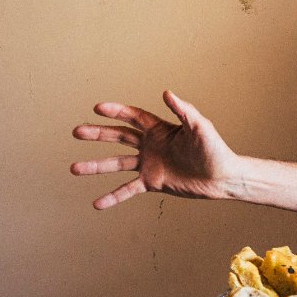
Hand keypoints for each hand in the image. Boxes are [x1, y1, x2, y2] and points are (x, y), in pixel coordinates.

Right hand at [71, 91, 238, 208]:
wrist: (222, 177)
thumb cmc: (214, 149)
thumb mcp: (200, 127)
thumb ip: (184, 110)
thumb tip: (167, 92)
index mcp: (160, 129)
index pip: (133, 117)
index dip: (116, 112)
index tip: (98, 108)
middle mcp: (151, 145)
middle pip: (119, 137)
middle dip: (98, 134)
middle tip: (76, 131)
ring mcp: (149, 164)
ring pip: (117, 164)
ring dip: (96, 166)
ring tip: (74, 169)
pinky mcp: (152, 182)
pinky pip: (128, 189)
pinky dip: (113, 197)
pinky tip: (97, 204)